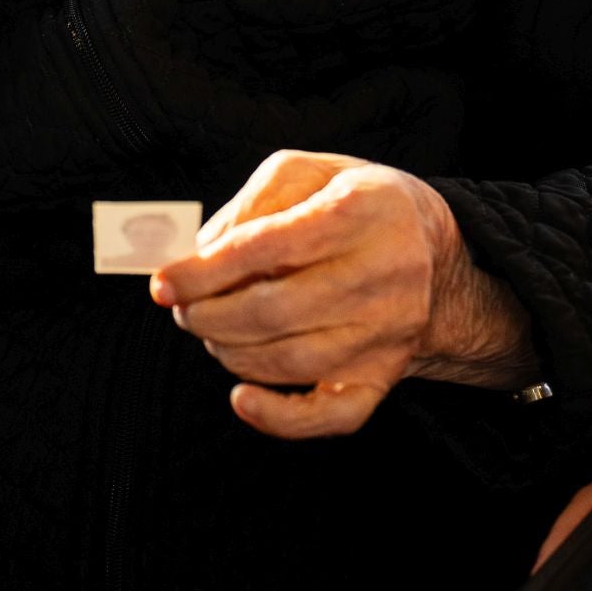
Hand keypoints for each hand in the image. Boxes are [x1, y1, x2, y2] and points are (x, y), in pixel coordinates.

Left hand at [150, 149, 534, 439]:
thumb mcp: (305, 172)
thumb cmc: (351, 201)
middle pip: (275, 310)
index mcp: (359, 211)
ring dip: (229, 351)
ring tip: (208, 328)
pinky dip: (279, 419)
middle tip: (181, 307)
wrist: (429, 247)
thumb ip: (252, 202)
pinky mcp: (384, 375)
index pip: (268, 246)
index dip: (205, 269)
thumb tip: (202, 252)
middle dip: (208, 313)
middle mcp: (382, 274)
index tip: (162, 282)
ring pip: (290, 362)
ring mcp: (387, 332)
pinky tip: (241, 398)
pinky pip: (331, 415)